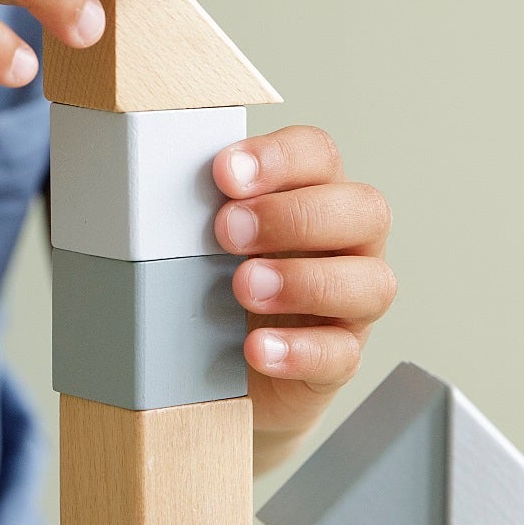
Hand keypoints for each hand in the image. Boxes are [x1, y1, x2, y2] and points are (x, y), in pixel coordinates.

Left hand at [213, 126, 396, 468]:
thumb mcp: (203, 240)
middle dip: (292, 216)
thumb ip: (196, 210)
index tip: (225, 173)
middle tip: (228, 231)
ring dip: (304, 281)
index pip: (319, 155)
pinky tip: (257, 348)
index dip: (279, 158)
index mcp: (315, 194)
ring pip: (372, 282)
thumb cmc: (216, 286)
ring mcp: (353, 303)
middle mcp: (349, 242)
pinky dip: (300, 350)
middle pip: (364, 210)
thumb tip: (151, 189)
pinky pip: (342, 353)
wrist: (218, 370)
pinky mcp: (341, 357)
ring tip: (244, 287)